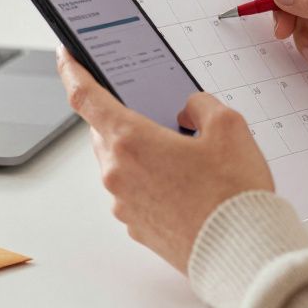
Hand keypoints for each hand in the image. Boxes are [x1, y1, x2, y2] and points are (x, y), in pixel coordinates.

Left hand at [55, 46, 273, 271]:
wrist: (240, 251)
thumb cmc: (232, 195)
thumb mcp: (228, 127)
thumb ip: (201, 104)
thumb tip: (187, 109)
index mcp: (130, 140)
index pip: (85, 96)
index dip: (72, 70)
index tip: (67, 56)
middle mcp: (118, 173)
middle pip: (106, 131)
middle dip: (126, 117)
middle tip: (157, 114)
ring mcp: (124, 203)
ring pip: (120, 163)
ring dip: (142, 153)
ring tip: (184, 156)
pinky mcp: (136, 227)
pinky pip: (134, 192)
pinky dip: (151, 182)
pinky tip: (185, 185)